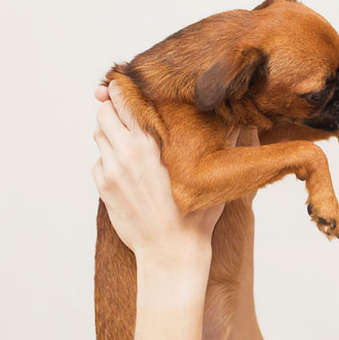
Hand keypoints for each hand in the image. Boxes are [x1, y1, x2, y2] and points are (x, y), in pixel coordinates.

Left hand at [92, 81, 241, 266]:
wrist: (171, 253)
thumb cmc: (194, 215)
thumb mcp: (211, 172)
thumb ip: (220, 140)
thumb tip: (240, 118)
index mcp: (152, 143)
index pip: (124, 101)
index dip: (121, 90)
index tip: (124, 86)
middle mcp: (126, 153)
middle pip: (104, 113)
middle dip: (113, 111)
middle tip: (129, 115)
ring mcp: (111, 172)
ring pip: (99, 136)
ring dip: (111, 135)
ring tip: (131, 143)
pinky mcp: (104, 189)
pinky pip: (98, 162)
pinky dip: (109, 160)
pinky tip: (128, 170)